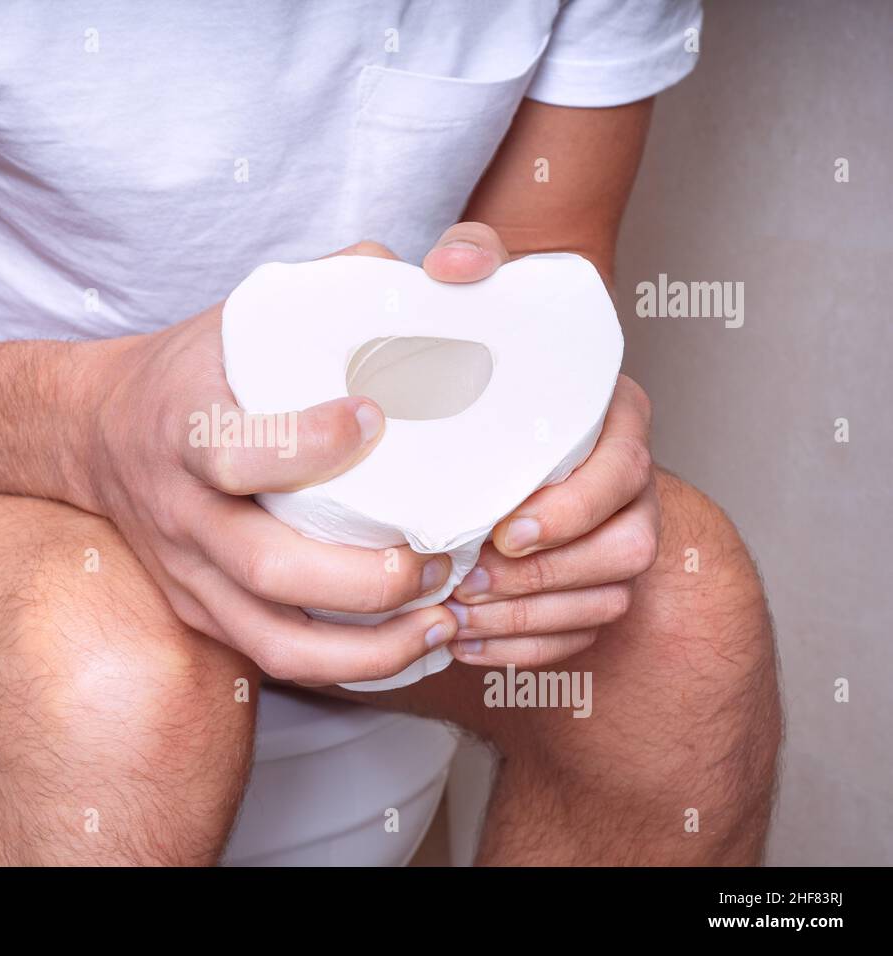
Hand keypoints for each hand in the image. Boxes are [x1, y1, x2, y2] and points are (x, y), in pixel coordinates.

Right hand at [86, 243, 459, 685]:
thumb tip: (418, 270)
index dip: (304, 444)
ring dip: (368, 649)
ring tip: (442, 622)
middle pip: (264, 566)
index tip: (374, 416)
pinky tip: (413, 647)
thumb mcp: (233, 319)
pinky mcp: (202, 613)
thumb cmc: (187, 374)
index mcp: (184, 429)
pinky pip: (276, 659)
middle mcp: (181, 512)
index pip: (233, 451)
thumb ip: (322, 290)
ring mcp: (188, 573)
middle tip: (439, 557)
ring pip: (275, 638)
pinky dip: (350, 671)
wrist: (95, 435)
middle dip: (363, 575)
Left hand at [421, 223, 659, 667]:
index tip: (506, 531)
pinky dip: (527, 649)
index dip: (571, 510)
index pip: (623, 472)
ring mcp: (618, 535)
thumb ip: (474, 260)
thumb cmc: (491, 351)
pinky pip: (582, 634)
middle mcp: (627, 481)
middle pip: (625, 548)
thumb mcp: (486, 295)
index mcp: (614, 418)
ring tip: (461, 619)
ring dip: (532, 620)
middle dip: (547, 580)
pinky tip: (468, 644)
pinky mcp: (593, 580)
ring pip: (607, 598)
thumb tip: (453, 267)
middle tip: (471, 583)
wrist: (495, 410)